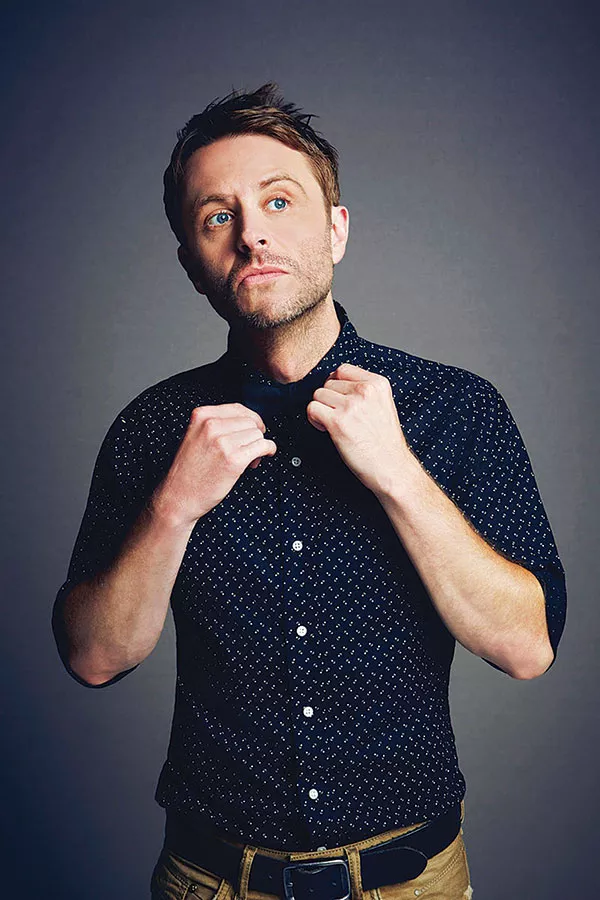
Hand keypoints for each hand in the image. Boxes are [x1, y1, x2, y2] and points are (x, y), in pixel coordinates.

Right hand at [150, 403, 275, 527]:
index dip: (250, 420)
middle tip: (249, 450)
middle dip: (254, 435)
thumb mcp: (194, 436)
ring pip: (257, 434)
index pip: (238, 408)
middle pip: (250, 421)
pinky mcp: (234, 460)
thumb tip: (247, 422)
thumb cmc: (187, 471)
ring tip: (248, 459)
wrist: (178, 497)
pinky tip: (261, 458)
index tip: (254, 429)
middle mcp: (211, 425)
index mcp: (201, 416)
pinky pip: (263, 446)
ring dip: (259, 445)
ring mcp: (222, 442)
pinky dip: (268, 451)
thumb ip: (215, 425)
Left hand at [306, 363, 413, 495]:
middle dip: (329, 400)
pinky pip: (312, 409)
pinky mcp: (338, 422)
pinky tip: (327, 430)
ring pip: (318, 395)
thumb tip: (334, 382)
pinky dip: (314, 420)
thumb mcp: (383, 405)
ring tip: (334, 424)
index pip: (342, 369)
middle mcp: (365, 391)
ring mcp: (351, 406)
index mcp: (378, 384)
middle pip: (328, 383)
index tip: (340, 401)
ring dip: (321, 410)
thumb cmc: (385, 442)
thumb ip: (363, 390)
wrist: (391, 467)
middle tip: (340, 417)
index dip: (336, 385)